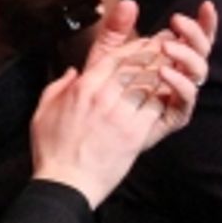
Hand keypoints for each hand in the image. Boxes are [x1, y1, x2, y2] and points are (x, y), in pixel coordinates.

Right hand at [31, 0, 216, 206]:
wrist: (66, 182)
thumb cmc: (52, 150)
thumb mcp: (43, 111)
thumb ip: (58, 86)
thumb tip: (71, 72)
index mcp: (83, 87)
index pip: (116, 55)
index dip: (137, 44)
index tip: (149, 40)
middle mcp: (103, 96)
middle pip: (137, 64)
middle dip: (157, 51)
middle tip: (171, 44)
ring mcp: (121, 114)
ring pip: (150, 82)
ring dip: (166, 69)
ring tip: (177, 61)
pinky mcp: (135, 133)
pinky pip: (156, 107)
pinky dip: (166, 96)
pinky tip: (174, 90)